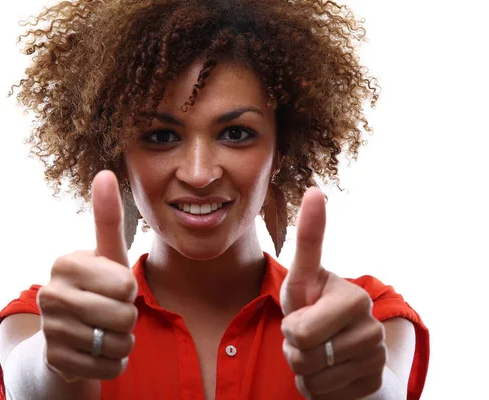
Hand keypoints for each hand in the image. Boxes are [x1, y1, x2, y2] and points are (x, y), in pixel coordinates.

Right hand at [37, 170, 138, 381]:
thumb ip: (107, 218)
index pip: (126, 284)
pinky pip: (110, 367)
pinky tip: (96, 350)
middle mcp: (51, 294)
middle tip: (109, 311)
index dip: (128, 289)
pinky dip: (113, 362)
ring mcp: (50, 329)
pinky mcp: (56, 360)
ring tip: (103, 330)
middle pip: (124, 315)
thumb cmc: (97, 286)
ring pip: (118, 344)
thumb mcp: (106, 255)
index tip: (111, 286)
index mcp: (66, 263)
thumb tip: (105, 172)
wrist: (69, 333)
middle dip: (127, 318)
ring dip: (121, 341)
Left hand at [280, 188, 386, 399]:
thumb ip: (299, 273)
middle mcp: (364, 313)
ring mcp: (373, 347)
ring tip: (317, 354)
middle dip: (290, 345)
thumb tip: (315, 196)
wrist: (345, 358)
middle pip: (298, 338)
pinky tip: (329, 373)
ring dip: (302, 368)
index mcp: (343, 288)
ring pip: (308, 370)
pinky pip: (320, 392)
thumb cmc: (314, 315)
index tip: (313, 192)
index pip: (312, 254)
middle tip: (304, 337)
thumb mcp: (300, 293)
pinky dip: (315, 388)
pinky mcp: (373, 377)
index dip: (311, 224)